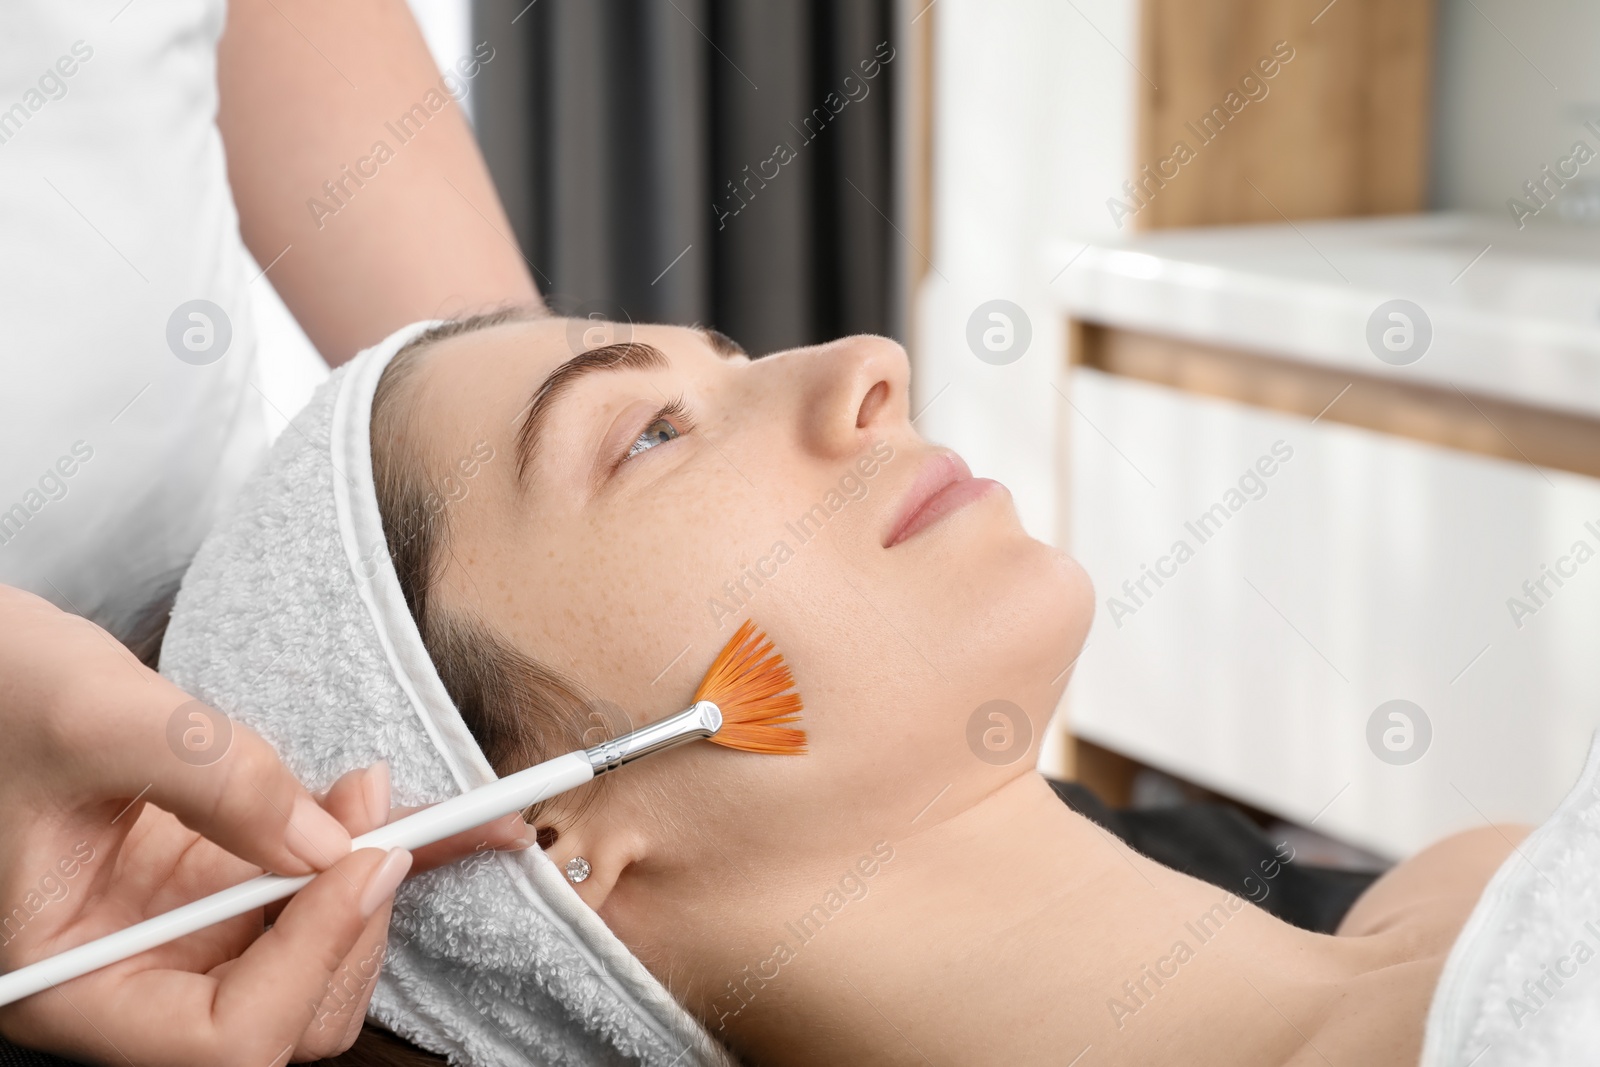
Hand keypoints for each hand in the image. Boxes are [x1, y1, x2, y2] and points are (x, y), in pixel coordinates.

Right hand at [0, 586, 530, 1063]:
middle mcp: (134, 976)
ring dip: (375, 885)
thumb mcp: (98, 717)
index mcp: (70, 983)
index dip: (308, 960)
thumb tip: (327, 843)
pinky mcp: (223, 884)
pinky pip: (320, 890)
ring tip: (381, 797)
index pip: (218, 1038)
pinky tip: (434, 819)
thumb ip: (215, 779)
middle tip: (385, 825)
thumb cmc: (4, 691)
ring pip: (320, 961)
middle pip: (288, 1016)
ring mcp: (185, 934)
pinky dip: (379, 853)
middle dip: (354, 924)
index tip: (364, 862)